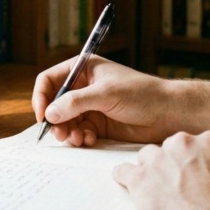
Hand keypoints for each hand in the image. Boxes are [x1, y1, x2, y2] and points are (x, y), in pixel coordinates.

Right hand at [32, 56, 177, 145]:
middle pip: (54, 104)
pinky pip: (79, 132)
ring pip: (65, 121)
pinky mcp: (98, 124)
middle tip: (60, 134)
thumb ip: (76, 102)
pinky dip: (80, 138)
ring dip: (67, 132)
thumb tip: (50, 113)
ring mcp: (90, 106)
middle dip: (55, 120)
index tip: (43, 115)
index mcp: (83, 69)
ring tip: (77, 138)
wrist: (168, 113)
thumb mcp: (106, 94)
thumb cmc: (142, 93)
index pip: (49, 80)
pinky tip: (89, 140)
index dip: (41, 97)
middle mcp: (83, 87)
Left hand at [112, 131, 209, 209]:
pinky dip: (125, 177)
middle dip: (173, 163)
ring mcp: (158, 159)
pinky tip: (128, 183)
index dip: (196, 159)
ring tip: (158, 187)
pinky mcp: (139, 177)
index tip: (196, 170)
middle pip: (171, 147)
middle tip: (179, 182)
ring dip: (151, 169)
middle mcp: (182, 144)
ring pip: (147, 156)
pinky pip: (123, 170)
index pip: (198, 142)